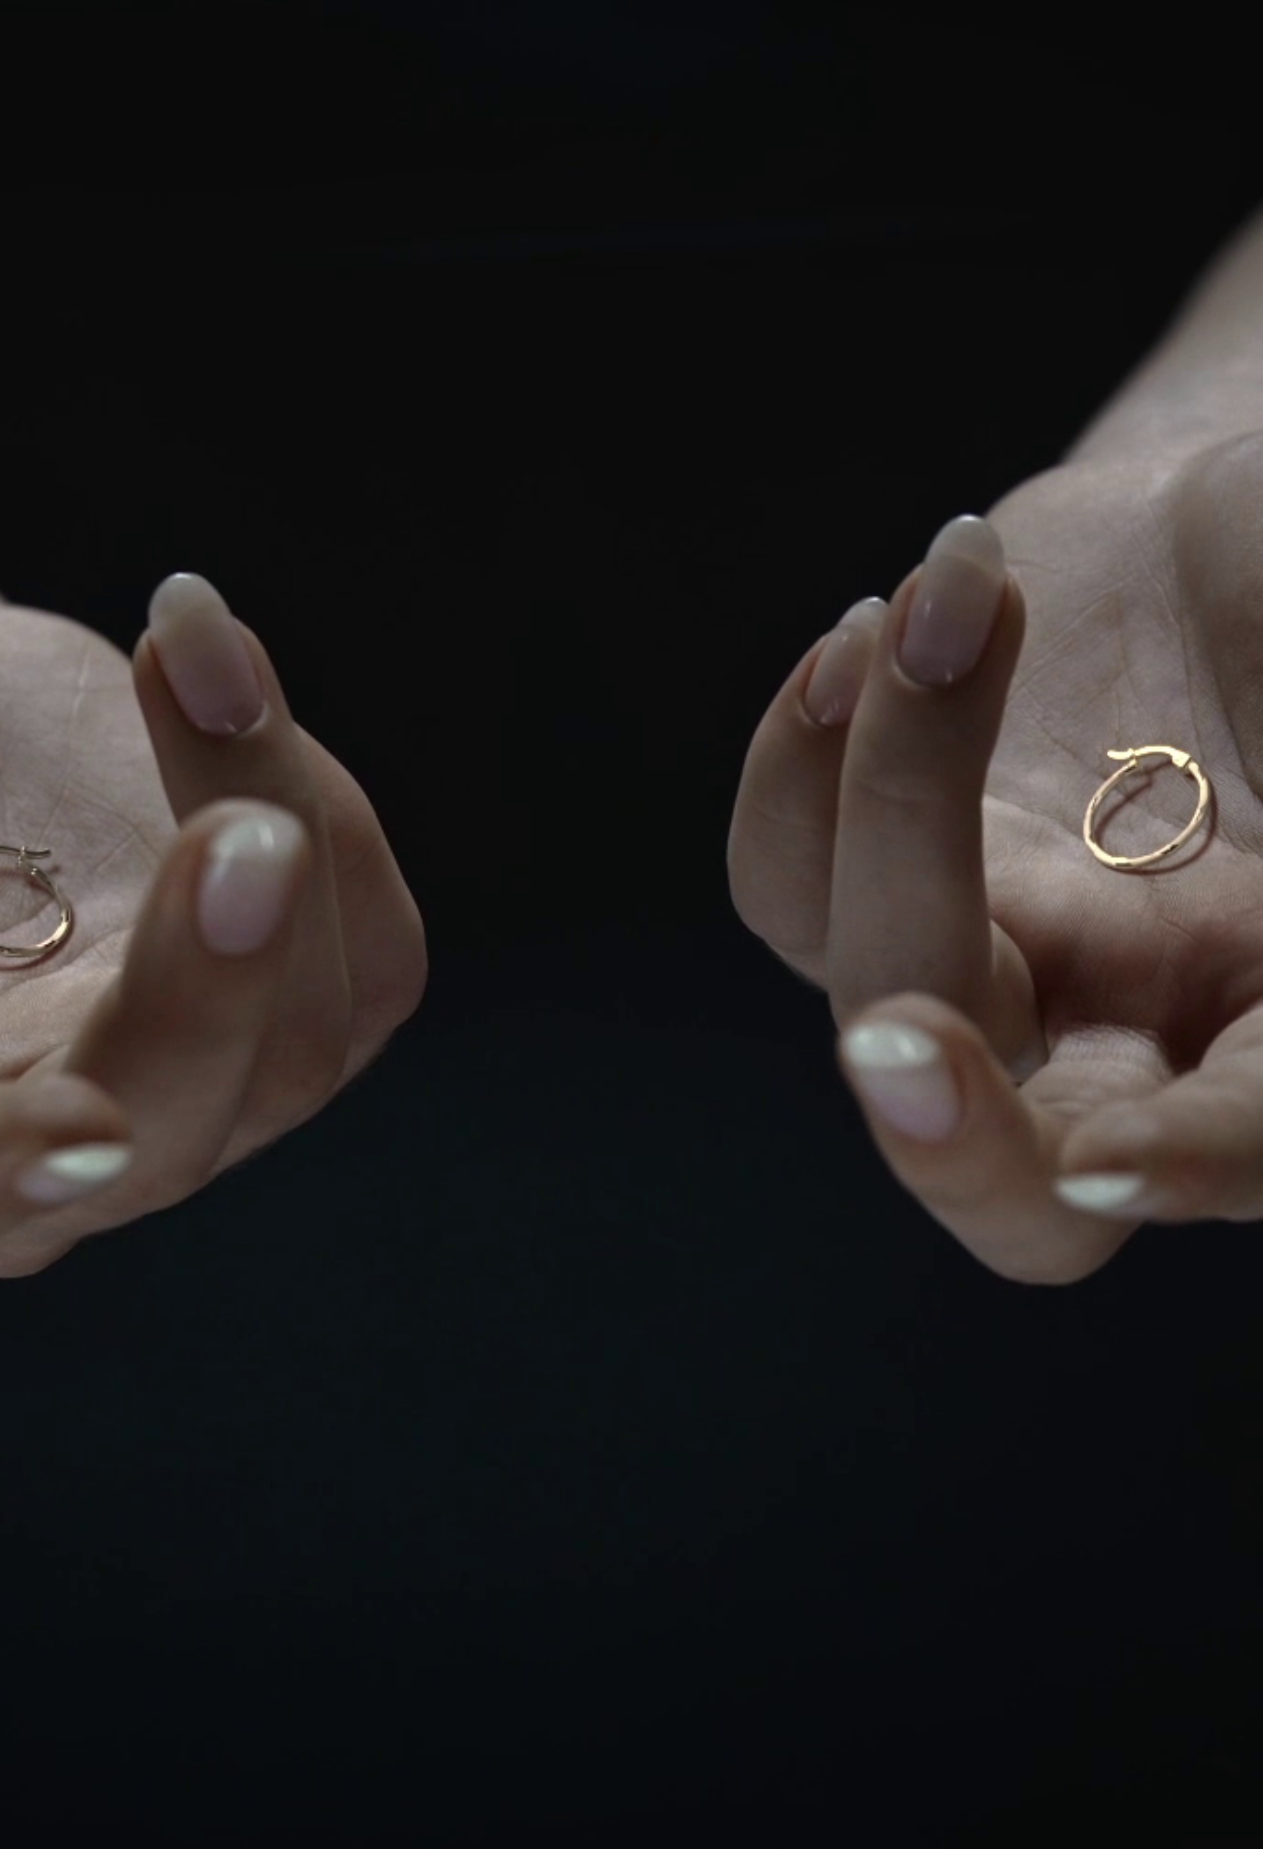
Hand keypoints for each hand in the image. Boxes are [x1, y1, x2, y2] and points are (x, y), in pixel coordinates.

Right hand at [0, 568, 424, 1273]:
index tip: (85, 1119)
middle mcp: (11, 1151)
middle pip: (160, 1139)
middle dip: (213, 989)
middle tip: (242, 827)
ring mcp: (159, 1085)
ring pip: (294, 1044)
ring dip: (275, 819)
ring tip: (177, 639)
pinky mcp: (263, 1000)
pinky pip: (363, 958)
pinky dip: (330, 806)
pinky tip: (212, 671)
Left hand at [728, 434, 1262, 1281]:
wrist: (1216, 531)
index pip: (1254, 1136)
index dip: (1191, 1166)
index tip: (1108, 1165)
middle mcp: (1135, 1029)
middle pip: (1014, 1166)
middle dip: (942, 1129)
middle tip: (895, 1039)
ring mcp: (994, 960)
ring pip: (878, 974)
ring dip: (889, 789)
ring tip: (951, 591)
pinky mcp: (876, 879)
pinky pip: (785, 883)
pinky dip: (798, 759)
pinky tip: (864, 635)